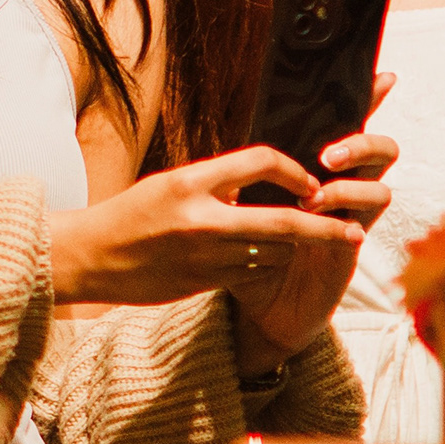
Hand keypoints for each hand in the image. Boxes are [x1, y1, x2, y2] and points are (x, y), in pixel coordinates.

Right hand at [47, 145, 373, 309]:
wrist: (90, 257)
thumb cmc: (129, 215)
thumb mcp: (169, 185)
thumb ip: (214, 185)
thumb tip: (254, 186)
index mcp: (191, 182)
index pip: (260, 161)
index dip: (293, 172)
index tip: (308, 182)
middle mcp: (201, 218)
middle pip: (283, 221)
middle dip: (324, 227)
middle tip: (353, 229)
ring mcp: (204, 255)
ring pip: (273, 251)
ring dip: (293, 248)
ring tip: (307, 242)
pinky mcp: (204, 282)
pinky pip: (252, 272)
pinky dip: (267, 265)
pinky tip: (269, 260)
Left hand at [224, 88, 403, 375]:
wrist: (256, 306)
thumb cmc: (246, 249)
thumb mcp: (238, 207)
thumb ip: (246, 179)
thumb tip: (237, 149)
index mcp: (314, 167)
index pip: (343, 125)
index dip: (368, 99)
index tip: (383, 76)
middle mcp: (341, 187)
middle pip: (377, 149)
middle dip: (362, 140)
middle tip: (328, 153)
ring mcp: (350, 217)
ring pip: (380, 185)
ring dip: (351, 184)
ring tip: (314, 195)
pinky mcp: (351, 247)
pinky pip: (366, 222)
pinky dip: (348, 217)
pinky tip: (326, 222)